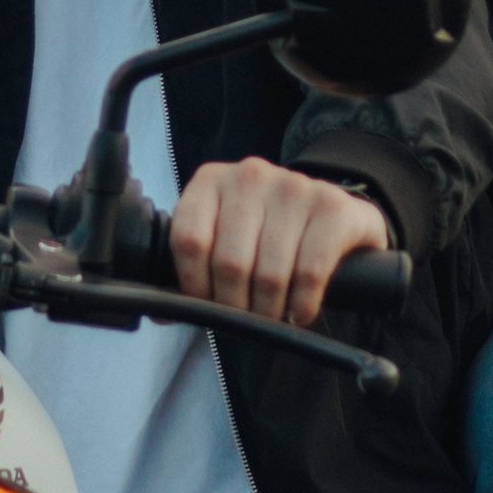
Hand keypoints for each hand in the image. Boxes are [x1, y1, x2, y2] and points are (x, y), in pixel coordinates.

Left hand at [170, 159, 391, 328]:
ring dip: (270, 311)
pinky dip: (302, 305)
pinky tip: (300, 309)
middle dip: (236, 305)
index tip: (208, 305)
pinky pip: (310, 273)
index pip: (188, 240)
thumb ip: (192, 269)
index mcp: (211, 180)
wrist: (332, 217)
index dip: (194, 285)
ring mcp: (294, 186)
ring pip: (269, 273)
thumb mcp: (223, 238)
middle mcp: (250, 175)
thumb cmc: (265, 235)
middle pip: (229, 263)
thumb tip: (160, 313)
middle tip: (246, 317)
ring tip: (273, 314)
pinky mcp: (332, 206)